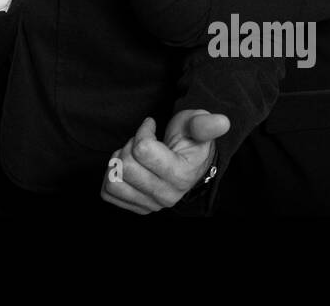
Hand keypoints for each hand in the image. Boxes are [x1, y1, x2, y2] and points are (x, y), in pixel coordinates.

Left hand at [100, 110, 229, 213]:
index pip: (142, 149)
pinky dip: (112, 176)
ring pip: (113, 180)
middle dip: (129, 145)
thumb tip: (222, 122)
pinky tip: (128, 168)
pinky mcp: (136, 207)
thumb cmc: (191, 138)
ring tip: (133, 155)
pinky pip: (107, 192)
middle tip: (142, 142)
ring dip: (118, 161)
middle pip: (125, 165)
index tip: (151, 126)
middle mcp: (166, 196)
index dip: (143, 130)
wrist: (188, 162)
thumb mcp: (198, 124)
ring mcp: (150, 205)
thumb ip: (206, 124)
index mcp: (181, 175)